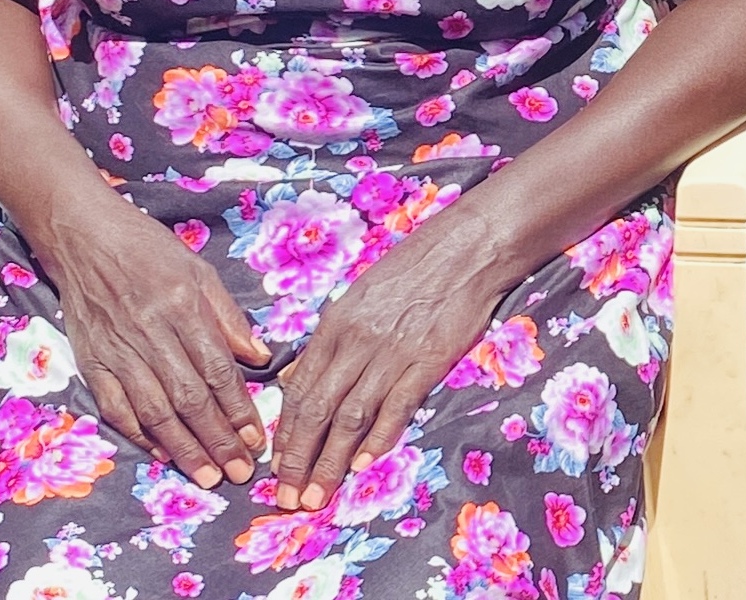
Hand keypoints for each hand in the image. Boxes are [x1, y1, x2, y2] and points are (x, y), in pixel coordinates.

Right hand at [43, 198, 271, 487]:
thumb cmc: (149, 250)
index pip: (217, 369)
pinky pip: (117, 408)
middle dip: (217, 440)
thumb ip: (228, 317)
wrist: (84, 238)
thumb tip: (259, 357)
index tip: (256, 439)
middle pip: (189, 398)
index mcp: (184, 306)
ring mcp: (118, 351)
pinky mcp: (92, 363)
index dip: (238, 409)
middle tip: (238, 472)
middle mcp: (151, 333)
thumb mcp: (199, 271)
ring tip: (207, 476)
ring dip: (183, 448)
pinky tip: (161, 453)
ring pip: (154, 411)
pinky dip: (139, 434)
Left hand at [268, 225, 505, 511]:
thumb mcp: (359, 294)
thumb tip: (296, 376)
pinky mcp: (428, 360)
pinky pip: (396, 406)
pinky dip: (378, 438)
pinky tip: (363, 464)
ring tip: (318, 496)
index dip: (285, 434)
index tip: (277, 467)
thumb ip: (328, 339)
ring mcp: (392, 352)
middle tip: (289, 497)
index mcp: (336, 323)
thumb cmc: (414, 267)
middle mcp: (357, 340)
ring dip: (330, 462)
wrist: (468, 247)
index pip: (299, 390)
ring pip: (350, 417)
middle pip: (317, 410)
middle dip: (298, 459)